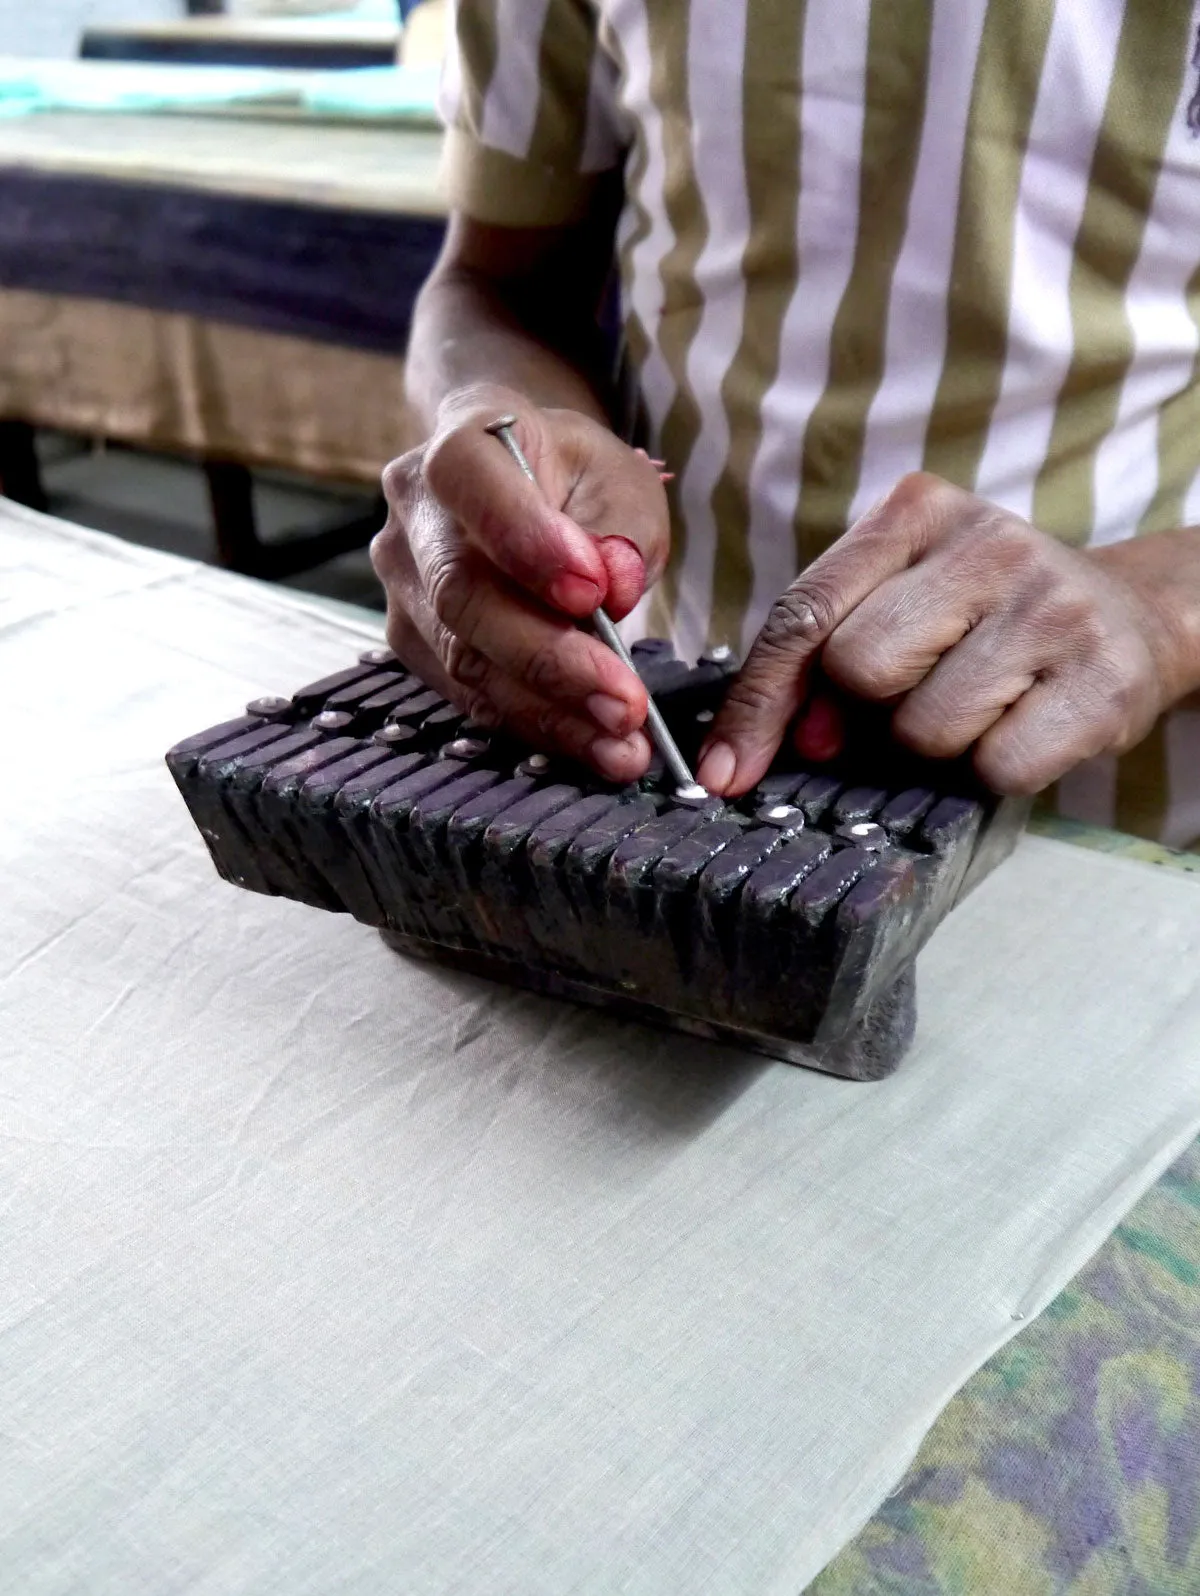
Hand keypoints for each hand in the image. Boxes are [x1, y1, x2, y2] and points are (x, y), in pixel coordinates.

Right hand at [371, 384, 668, 780]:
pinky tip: (588, 742)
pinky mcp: (411, 639)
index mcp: (461, 441)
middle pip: (464, 593)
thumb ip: (622, 526)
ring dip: (549, 711)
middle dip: (551, 658)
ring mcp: (402, 580)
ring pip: (464, 658)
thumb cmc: (573, 476)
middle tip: (624, 703)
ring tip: (621, 743)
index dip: (525, 539)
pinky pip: (467, 694)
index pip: (470, 481)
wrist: (519, 482)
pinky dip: (533, 723)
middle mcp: (414, 511)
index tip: (591, 591)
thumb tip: (611, 587)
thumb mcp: (621, 478)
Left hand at [697, 473, 1176, 796]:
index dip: (758, 703)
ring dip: (935, 743)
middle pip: (858, 668)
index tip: (725, 772)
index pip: (805, 613)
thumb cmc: (988, 619)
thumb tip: (763, 747)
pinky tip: (1023, 726)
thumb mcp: (903, 600)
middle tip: (918, 694)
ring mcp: (1052, 606)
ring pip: (923, 727)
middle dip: (870, 710)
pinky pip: (996, 766)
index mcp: (917, 512)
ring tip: (981, 704)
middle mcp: (989, 542)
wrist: (1134, 617)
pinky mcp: (1103, 677)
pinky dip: (994, 770)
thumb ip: (823, 653)